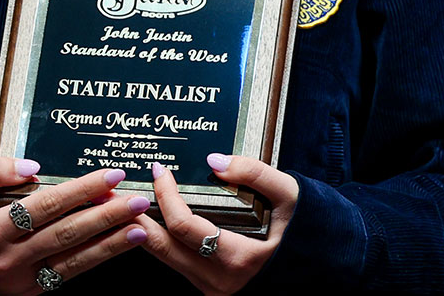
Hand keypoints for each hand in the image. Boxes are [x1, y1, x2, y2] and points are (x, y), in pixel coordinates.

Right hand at [0, 157, 147, 294]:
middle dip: (107, 215)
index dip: (82, 189)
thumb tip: (33, 168)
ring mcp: (18, 280)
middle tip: (139, 199)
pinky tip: (122, 243)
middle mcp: (5, 259)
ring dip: (111, 241)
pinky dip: (98, 257)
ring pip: (73, 258)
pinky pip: (68, 273)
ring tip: (141, 224)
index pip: (46, 206)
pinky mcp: (28, 292)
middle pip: (66, 233)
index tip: (112, 174)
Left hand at [131, 155, 297, 294]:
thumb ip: (256, 174)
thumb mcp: (293, 196)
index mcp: (239, 258)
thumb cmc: (313, 231)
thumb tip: (214, 160)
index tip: (160, 170)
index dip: (166, 196)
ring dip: (145, 229)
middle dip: (136, 217)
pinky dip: (163, 239)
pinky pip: (177, 262)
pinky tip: (154, 221)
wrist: (326, 265)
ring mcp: (214, 287)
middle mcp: (220, 280)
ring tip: (129, 203)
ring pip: (166, 257)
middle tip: (117, 191)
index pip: (184, 226)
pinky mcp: (212, 286)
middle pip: (162, 246)